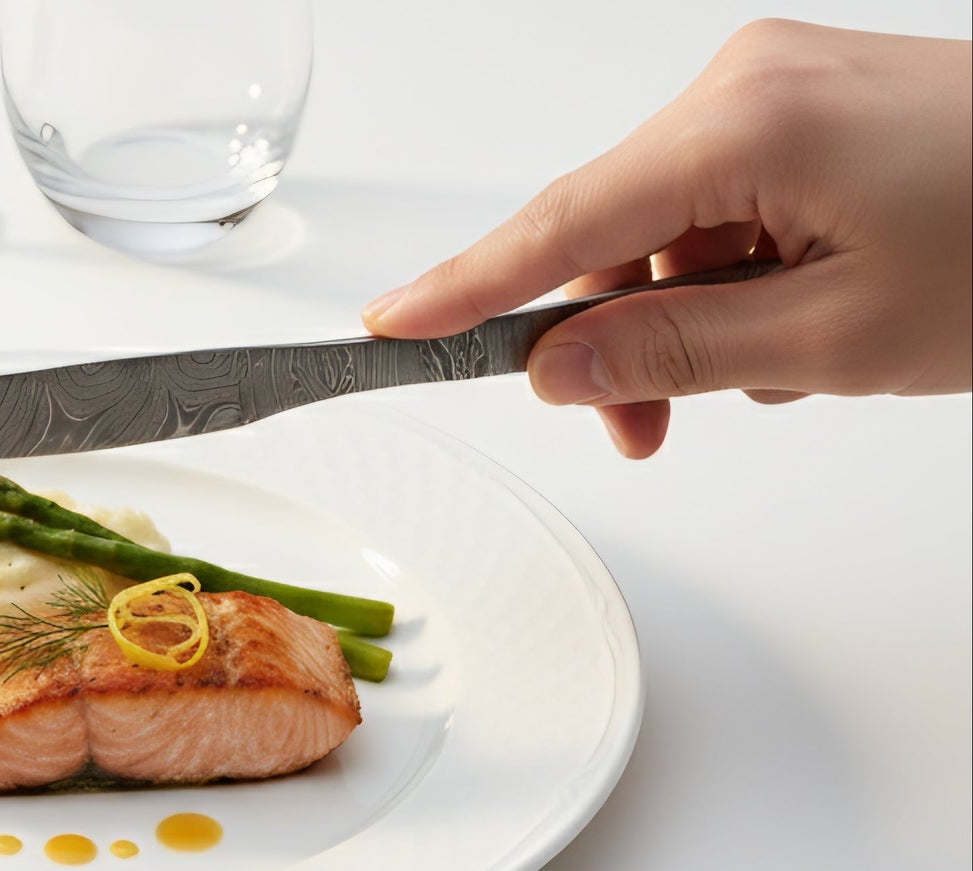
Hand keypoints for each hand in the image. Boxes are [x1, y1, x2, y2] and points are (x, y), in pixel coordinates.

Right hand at [362, 22, 971, 457]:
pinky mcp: (805, 113)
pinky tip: (790, 325)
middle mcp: (745, 85)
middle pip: (607, 230)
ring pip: (662, 232)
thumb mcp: (831, 337)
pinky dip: (729, 283)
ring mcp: (777, 92)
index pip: (562, 221)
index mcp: (745, 125)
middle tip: (637, 431)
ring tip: (760, 379)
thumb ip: (674, 353)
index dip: (470, 285)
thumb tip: (557, 367)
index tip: (394, 325)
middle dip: (611, 336)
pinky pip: (718, 212)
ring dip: (680, 321)